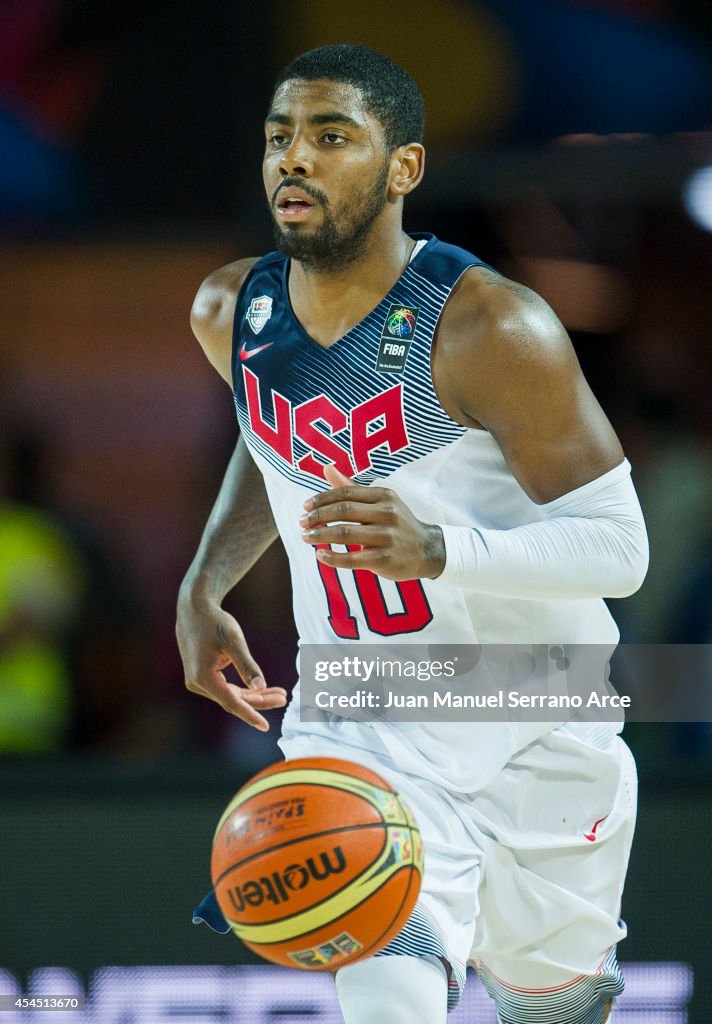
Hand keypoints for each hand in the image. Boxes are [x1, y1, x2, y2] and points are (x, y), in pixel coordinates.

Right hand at [176, 595, 286, 730]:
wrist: (194, 609)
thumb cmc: (214, 622)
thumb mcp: (234, 642)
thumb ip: (247, 666)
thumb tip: (260, 688)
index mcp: (203, 678)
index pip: (231, 703)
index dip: (250, 715)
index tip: (265, 726)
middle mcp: (197, 684)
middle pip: (233, 700)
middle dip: (259, 701)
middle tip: (283, 698)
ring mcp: (198, 681)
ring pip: (231, 695)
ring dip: (254, 695)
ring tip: (279, 693)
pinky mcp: (202, 676)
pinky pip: (226, 688)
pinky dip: (244, 688)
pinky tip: (263, 689)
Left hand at [299, 464, 444, 580]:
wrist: (428, 550)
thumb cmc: (396, 523)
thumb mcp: (379, 501)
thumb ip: (351, 487)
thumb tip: (326, 468)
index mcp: (383, 496)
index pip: (346, 493)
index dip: (322, 499)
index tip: (305, 506)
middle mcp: (387, 513)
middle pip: (344, 511)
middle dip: (317, 517)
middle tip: (301, 522)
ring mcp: (387, 537)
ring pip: (345, 533)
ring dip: (320, 535)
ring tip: (305, 537)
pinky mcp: (385, 559)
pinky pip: (353, 559)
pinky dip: (333, 557)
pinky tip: (320, 555)